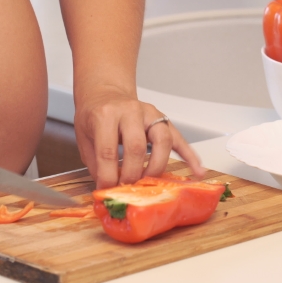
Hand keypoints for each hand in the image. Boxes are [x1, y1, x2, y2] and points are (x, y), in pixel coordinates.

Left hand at [73, 88, 204, 188]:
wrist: (106, 93)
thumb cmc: (95, 115)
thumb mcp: (84, 137)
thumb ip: (96, 163)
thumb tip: (109, 188)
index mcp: (106, 115)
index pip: (109, 150)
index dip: (108, 175)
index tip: (107, 189)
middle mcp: (130, 111)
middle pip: (137, 146)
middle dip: (133, 174)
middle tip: (128, 188)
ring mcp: (150, 114)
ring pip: (163, 141)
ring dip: (157, 167)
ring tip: (151, 183)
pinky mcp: (163, 120)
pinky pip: (180, 138)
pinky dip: (191, 156)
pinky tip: (197, 171)